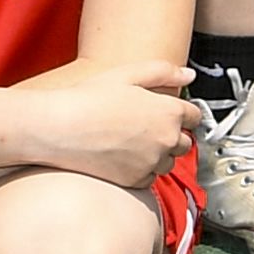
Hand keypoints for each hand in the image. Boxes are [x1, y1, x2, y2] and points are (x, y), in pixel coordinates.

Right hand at [16, 60, 208, 190]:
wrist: (58, 128)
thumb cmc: (88, 99)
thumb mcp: (128, 74)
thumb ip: (165, 72)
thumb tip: (188, 76)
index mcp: (169, 112)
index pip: (195, 116)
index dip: (184, 113)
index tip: (173, 114)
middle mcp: (166, 140)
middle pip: (185, 142)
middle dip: (172, 135)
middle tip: (147, 128)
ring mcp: (152, 163)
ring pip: (168, 163)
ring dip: (158, 155)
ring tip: (131, 143)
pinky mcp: (135, 181)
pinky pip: (149, 179)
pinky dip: (142, 171)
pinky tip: (122, 158)